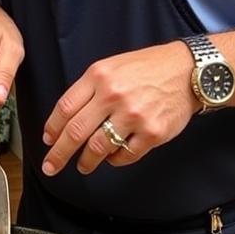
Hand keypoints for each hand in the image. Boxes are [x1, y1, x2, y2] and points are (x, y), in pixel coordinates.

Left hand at [41, 41, 197, 175]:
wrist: (187, 71)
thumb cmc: (147, 68)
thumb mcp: (110, 67)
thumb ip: (88, 89)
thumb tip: (65, 118)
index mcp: (98, 76)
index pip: (65, 108)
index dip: (52, 128)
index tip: (47, 140)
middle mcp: (113, 95)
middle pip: (76, 132)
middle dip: (59, 154)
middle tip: (51, 166)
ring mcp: (133, 115)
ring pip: (98, 148)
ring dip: (86, 161)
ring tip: (83, 166)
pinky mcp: (152, 133)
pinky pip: (125, 155)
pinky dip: (114, 160)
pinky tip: (112, 157)